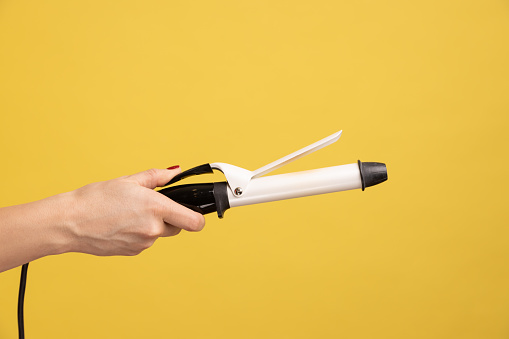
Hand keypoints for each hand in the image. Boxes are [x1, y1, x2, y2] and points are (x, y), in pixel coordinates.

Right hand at [64, 167, 204, 255]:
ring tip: (128, 214)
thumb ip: (157, 177)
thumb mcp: (129, 181)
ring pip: (159, 234)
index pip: (194, 222)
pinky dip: (139, 234)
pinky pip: (145, 242)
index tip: (195, 213)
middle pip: (178, 227)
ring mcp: (143, 243)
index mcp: (156, 208)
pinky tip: (121, 225)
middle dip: (170, 217)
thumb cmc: (95, 199)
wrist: (69, 223)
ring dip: (152, 226)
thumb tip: (174, 172)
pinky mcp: (133, 252)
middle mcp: (153, 228)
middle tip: (149, 207)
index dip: (199, 218)